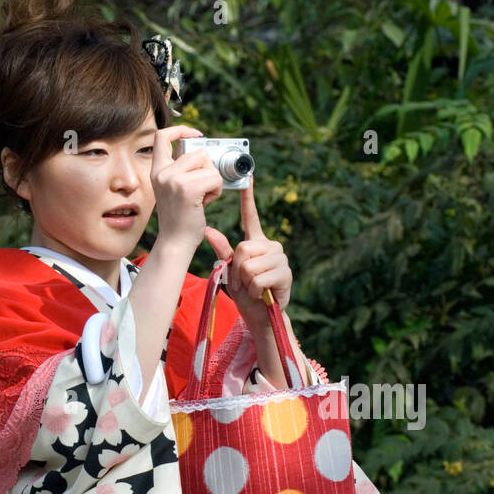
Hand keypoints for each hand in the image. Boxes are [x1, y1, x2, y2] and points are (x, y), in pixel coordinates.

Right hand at [150, 124, 222, 253]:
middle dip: (209, 169)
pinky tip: (206, 203)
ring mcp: (173, 180)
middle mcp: (162, 172)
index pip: (162, 136)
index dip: (181, 130)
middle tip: (202, 189)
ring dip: (214, 181)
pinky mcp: (187, 189)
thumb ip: (184, 170)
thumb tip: (206, 153)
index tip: (196, 134)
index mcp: (157, 170)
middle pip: (198, 152)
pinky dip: (217, 191)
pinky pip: (215, 178)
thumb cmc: (181, 218)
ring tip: (203, 198)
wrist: (176, 242)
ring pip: (209, 165)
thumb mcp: (176, 188)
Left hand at [203, 180, 291, 321]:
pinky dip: (254, 290)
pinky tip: (260, 294)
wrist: (261, 316)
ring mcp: (280, 259)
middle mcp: (271, 246)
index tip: (247, 177)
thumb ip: (222, 250)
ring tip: (253, 288)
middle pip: (243, 248)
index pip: (251, 216)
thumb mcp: (229, 270)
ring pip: (250, 264)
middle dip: (238, 269)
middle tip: (243, 282)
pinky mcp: (284, 274)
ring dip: (245, 282)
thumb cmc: (246, 292)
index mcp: (257, 242)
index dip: (248, 198)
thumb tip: (208, 230)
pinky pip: (258, 277)